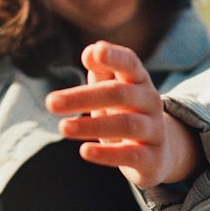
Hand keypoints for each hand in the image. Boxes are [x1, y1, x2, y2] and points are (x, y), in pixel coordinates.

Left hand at [45, 41, 203, 187]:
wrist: (158, 152)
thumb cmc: (125, 112)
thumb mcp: (112, 89)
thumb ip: (100, 70)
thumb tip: (89, 52)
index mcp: (139, 80)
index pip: (129, 63)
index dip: (114, 56)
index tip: (96, 52)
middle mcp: (151, 102)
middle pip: (119, 94)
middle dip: (83, 97)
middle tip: (51, 102)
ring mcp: (155, 130)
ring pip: (126, 125)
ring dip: (91, 126)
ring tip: (63, 127)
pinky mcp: (152, 158)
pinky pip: (130, 155)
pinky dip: (107, 154)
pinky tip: (84, 151)